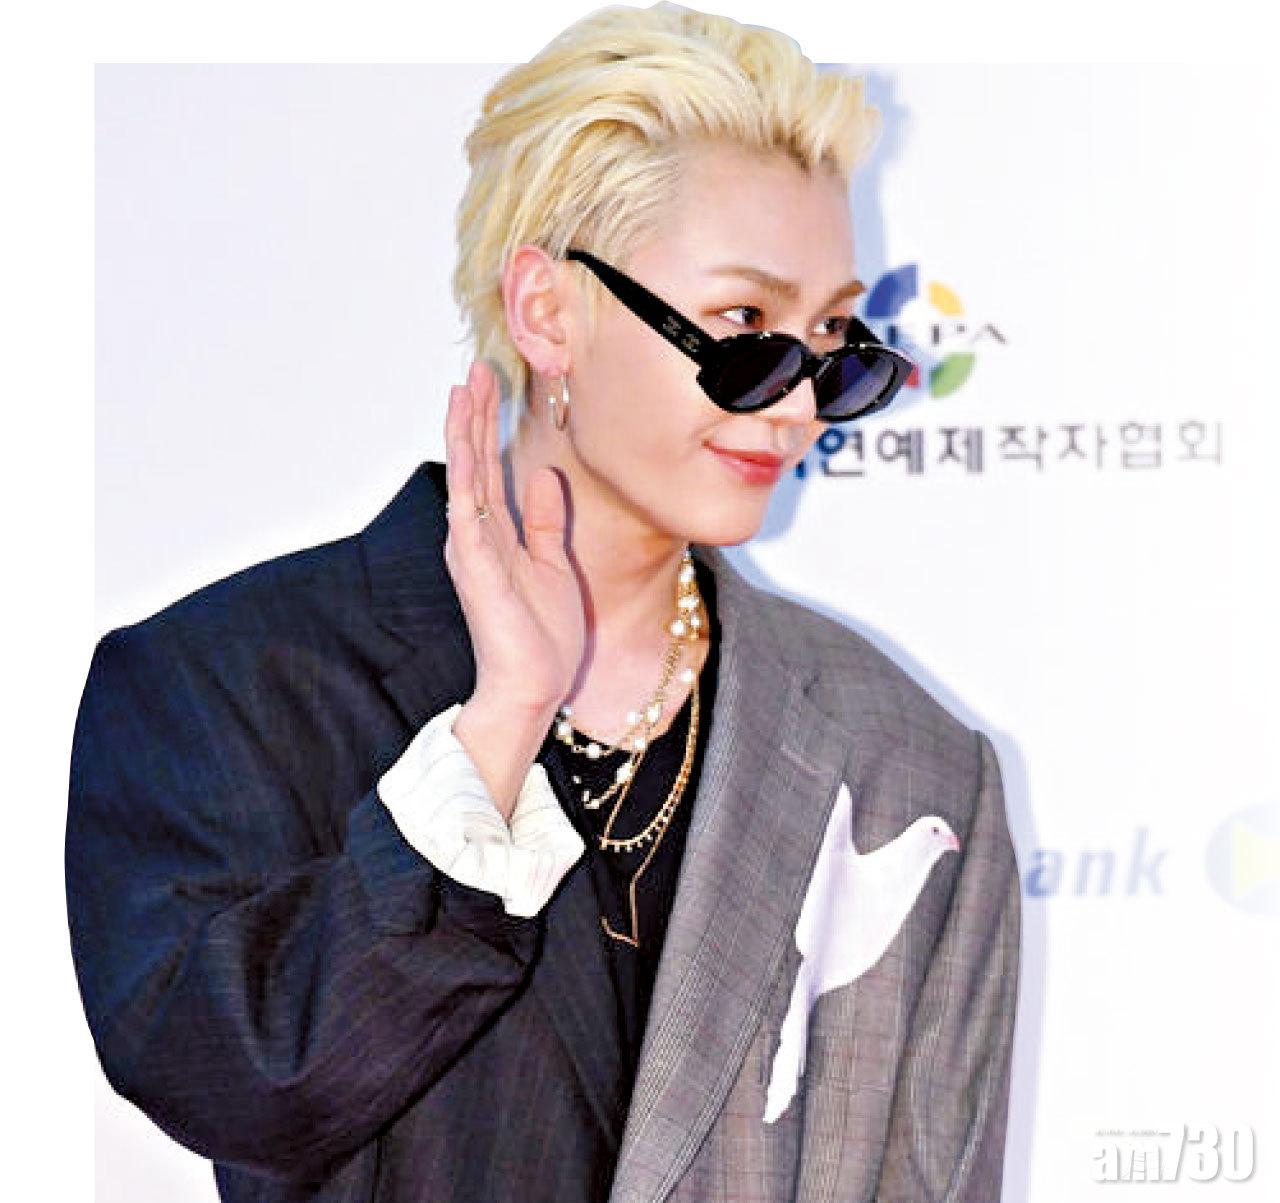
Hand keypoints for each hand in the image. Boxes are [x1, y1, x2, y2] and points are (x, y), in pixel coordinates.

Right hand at [443, 360, 584, 716]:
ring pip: (465, 477)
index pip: (490, 468)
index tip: (493, 383)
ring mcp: (472, 548)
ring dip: (465, 432)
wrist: (534, 685)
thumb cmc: (541, 635)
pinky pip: (467, 510)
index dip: (490, 425)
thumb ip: (545, 521)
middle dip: (475, 414)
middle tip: (476, 367)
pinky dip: (465, 474)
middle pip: (474, 462)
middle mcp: (477, 535)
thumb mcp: (552, 564)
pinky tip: (465, 442)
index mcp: (495, 534)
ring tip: (463, 388)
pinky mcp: (476, 565)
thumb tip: (545, 477)